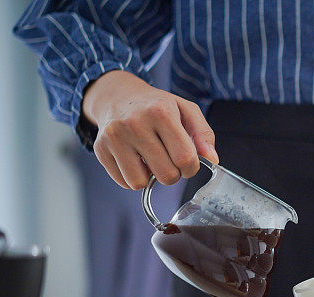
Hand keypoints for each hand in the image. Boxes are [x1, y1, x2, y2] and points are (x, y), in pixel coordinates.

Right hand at [81, 70, 218, 189]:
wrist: (117, 96)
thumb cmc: (156, 106)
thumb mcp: (185, 110)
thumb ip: (203, 134)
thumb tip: (213, 160)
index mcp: (160, 112)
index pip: (185, 159)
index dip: (191, 167)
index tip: (187, 161)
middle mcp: (134, 124)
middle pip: (166, 175)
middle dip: (173, 173)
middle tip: (168, 158)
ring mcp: (114, 137)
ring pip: (140, 183)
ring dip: (150, 177)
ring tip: (150, 158)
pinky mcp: (100, 149)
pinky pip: (123, 182)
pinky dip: (133, 177)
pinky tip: (134, 159)